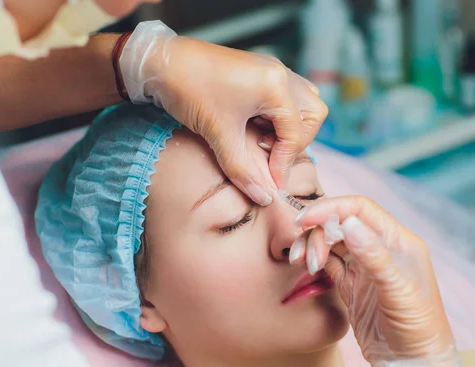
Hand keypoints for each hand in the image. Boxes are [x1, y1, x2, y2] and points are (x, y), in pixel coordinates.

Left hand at [119, 21, 327, 205]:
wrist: (161, 62)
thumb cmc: (189, 90)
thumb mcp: (218, 134)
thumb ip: (242, 169)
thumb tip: (264, 197)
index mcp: (275, 86)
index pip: (296, 133)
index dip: (284, 162)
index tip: (271, 182)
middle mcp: (280, 74)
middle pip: (312, 114)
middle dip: (296, 141)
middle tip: (270, 155)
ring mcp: (271, 70)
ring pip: (303, 103)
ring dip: (290, 127)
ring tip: (262, 139)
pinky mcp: (260, 71)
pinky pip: (285, 96)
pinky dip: (278, 116)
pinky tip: (254, 126)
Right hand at [291, 196, 463, 366]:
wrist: (412, 364)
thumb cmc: (418, 325)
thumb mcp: (398, 289)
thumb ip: (374, 255)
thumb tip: (349, 223)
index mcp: (398, 240)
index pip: (360, 209)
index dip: (332, 208)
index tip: (306, 219)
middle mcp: (380, 248)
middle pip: (341, 222)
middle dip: (318, 232)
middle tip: (307, 255)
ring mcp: (364, 266)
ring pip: (331, 241)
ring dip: (313, 246)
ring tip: (304, 263)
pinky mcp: (351, 283)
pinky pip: (328, 262)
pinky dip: (314, 260)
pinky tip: (308, 266)